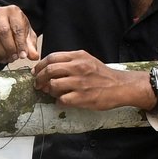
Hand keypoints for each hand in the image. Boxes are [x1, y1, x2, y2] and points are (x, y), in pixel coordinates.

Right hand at [0, 5, 36, 64]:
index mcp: (13, 11)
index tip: (23, 55)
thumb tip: (34, 57)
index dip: (20, 43)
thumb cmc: (16, 27)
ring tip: (10, 58)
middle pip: (4, 32)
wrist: (0, 23)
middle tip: (16, 57)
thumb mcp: (26, 33)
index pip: (17, 28)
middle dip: (10, 48)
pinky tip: (2, 58)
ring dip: (3, 52)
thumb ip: (31, 45)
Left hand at [32, 51, 149, 110]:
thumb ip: (70, 61)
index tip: (36, 72)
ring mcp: (80, 83)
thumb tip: (50, 68)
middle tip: (38, 84)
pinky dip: (58, 102)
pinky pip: (61, 100)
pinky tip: (62, 101)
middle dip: (40, 79)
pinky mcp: (82, 97)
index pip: (52, 58)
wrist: (121, 86)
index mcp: (78, 57)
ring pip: (53, 85)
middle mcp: (78, 68)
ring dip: (48, 91)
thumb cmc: (102, 74)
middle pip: (49, 71)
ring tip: (52, 93)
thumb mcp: (87, 60)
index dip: (40, 66)